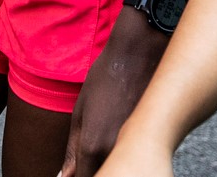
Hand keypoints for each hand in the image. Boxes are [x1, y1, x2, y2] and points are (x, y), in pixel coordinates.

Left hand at [59, 15, 168, 176]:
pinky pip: (134, 154)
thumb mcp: (80, 111)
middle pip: (103, 175)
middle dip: (92, 172)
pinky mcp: (151, 137)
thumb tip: (65, 176)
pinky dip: (127, 153)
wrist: (141, 52)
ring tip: (106, 140)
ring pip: (120, 166)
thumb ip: (73, 149)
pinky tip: (125, 136)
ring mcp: (135, 145)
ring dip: (112, 163)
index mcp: (93, 146)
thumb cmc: (107, 76)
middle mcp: (116, 151)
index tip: (73, 175)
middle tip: (86, 161)